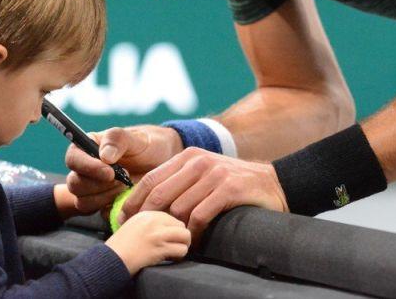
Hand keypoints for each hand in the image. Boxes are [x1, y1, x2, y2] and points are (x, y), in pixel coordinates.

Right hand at [65, 125, 182, 213]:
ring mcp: (92, 190)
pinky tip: (127, 198)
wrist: (161, 164)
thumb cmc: (146, 146)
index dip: (87, 167)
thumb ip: (118, 140)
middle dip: (99, 185)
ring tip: (126, 186)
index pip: (73, 159)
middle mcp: (85, 170)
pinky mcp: (102, 206)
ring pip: (83, 202)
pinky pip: (98, 214)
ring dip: (106, 197)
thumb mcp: (136, 138)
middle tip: (123, 179)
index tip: (109, 172)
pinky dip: (113, 209)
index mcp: (87, 148)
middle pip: (74, 184)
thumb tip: (104, 156)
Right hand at [106, 211, 190, 274]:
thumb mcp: (133, 224)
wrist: (110, 260)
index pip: (172, 216)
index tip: (169, 237)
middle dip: (179, 236)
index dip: (172, 228)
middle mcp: (154, 221)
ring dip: (182, 245)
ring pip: (185, 236)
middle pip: (181, 224)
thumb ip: (150, 222)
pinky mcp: (160, 248)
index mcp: (147, 213)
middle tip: (173, 245)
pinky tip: (171, 258)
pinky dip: (179, 256)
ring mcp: (158, 234)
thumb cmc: (119, 246)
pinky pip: (181, 250)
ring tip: (174, 251)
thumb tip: (168, 225)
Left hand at [119, 147, 288, 238]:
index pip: (150, 180)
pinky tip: (194, 239)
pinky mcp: (229, 189)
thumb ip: (178, 182)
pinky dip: (193, 232)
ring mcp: (214, 174)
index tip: (124, 221)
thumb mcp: (203, 174)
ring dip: (174, 229)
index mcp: (187, 156)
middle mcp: (198, 161)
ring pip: (178, 208)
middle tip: (145, 236)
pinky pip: (200, 215)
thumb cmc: (232, 184)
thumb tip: (145, 204)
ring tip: (174, 240)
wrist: (272, 184)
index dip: (133, 202)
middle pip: (159, 194)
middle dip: (148, 218)